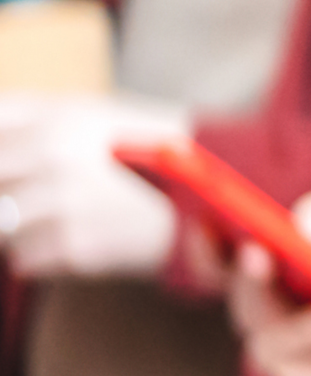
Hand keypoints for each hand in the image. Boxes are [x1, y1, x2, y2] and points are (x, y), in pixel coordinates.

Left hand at [0, 93, 190, 279]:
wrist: (223, 192)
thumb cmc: (152, 152)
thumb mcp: (92, 116)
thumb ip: (31, 121)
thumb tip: (0, 151)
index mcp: (56, 115)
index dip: (1, 155)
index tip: (10, 169)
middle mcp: (53, 153)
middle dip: (6, 194)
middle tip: (34, 199)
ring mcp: (61, 201)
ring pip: (2, 226)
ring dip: (24, 229)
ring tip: (66, 220)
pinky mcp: (73, 246)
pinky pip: (24, 260)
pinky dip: (46, 257)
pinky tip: (83, 240)